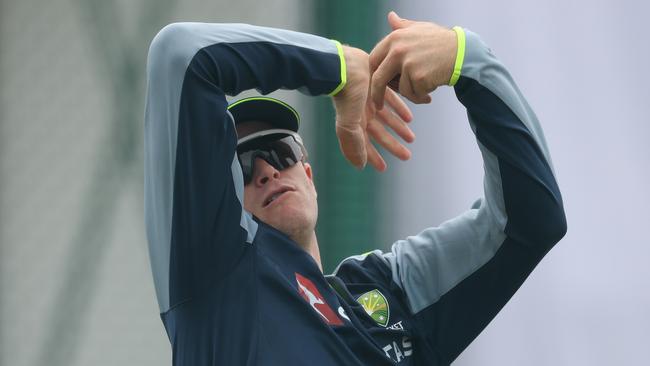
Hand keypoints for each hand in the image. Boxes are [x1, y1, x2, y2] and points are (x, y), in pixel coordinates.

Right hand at [333, 45, 413, 170]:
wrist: (345, 65)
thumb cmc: (347, 94)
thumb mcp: (350, 123)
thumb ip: (354, 145)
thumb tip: (360, 166)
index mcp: (354, 123)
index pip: (364, 146)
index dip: (373, 157)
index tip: (384, 168)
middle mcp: (361, 113)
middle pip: (379, 134)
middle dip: (392, 145)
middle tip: (407, 156)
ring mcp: (370, 99)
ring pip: (386, 118)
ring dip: (398, 128)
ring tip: (411, 138)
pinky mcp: (377, 84)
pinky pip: (391, 99)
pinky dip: (400, 109)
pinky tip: (409, 117)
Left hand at [369, 11, 457, 108]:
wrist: (463, 52)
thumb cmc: (441, 41)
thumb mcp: (420, 29)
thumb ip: (402, 26)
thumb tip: (390, 16)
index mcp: (395, 38)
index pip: (373, 60)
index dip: (372, 74)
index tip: (373, 84)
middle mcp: (398, 50)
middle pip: (379, 79)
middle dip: (377, 95)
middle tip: (378, 105)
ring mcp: (409, 65)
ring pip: (401, 90)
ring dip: (412, 93)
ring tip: (424, 85)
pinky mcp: (419, 78)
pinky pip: (415, 95)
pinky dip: (422, 96)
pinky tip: (431, 89)